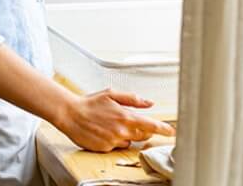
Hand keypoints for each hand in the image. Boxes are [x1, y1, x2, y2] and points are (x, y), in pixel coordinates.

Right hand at [57, 88, 175, 152]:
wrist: (70, 114)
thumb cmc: (90, 103)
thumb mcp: (111, 94)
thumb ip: (132, 99)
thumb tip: (149, 102)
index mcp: (125, 116)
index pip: (151, 125)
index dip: (164, 129)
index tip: (172, 132)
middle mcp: (122, 131)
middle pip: (142, 135)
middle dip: (142, 129)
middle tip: (129, 120)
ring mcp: (114, 141)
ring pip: (129, 141)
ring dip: (126, 134)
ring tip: (111, 123)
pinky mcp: (106, 149)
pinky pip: (116, 146)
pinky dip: (114, 139)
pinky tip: (104, 130)